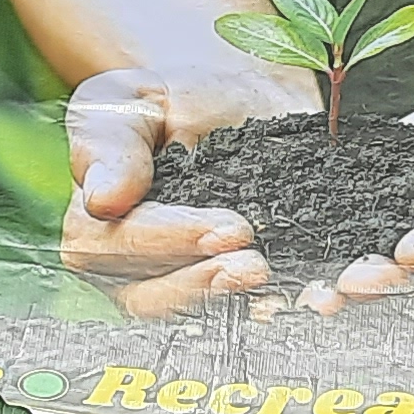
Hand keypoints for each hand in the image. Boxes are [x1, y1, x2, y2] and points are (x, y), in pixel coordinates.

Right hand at [62, 64, 276, 317]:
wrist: (221, 96)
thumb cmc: (161, 101)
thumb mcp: (123, 103)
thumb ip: (109, 146)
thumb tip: (104, 199)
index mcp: (97, 230)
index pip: (121, 248)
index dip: (172, 242)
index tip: (226, 228)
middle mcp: (134, 271)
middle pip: (157, 299)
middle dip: (210, 286)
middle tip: (256, 267)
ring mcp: (185, 284)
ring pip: (205, 317)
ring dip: (251, 309)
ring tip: (297, 296)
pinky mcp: (234, 288)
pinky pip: (252, 310)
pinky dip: (286, 307)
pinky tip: (316, 300)